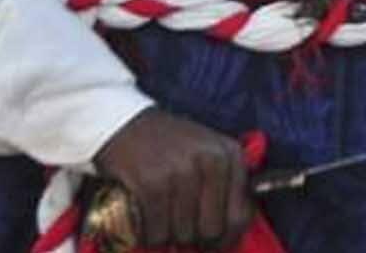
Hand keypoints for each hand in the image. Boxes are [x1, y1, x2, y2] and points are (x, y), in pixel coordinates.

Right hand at [92, 107, 249, 249]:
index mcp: (231, 155)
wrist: (125, 124)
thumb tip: (229, 235)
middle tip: (181, 235)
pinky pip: (156, 231)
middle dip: (196, 241)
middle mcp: (211, 161)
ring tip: (163, 223)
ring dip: (170, 238)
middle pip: (211, 230)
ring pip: (183, 233)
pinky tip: (147, 225)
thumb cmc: (170, 145)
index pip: (240, 216)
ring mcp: (181, 171)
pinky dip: (150, 236)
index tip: (212, 246)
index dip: (226, 239)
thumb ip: (225, 186)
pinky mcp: (152, 183)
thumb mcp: (209, 152)